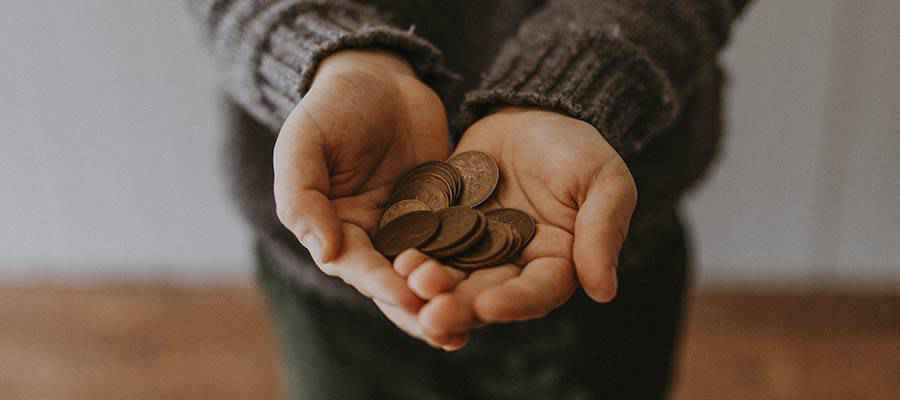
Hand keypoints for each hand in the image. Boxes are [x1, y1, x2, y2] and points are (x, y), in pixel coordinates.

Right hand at [273, 50, 450, 331]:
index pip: (358, 266)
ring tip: (474, 322)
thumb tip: (327, 254)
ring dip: (450, 297)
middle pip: (397, 283)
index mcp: (336, 230)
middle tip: (447, 331)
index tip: (407, 297)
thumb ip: (303, 197)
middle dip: (420, 308)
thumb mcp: (304, 144)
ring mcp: (413, 228)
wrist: (378, 77)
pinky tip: (499, 282)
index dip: (381, 283)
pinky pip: (460, 241)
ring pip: (432, 272)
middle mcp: (374, 238)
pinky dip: (475, 263)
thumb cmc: (331, 107)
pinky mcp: (446, 212)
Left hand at [401, 107, 636, 345]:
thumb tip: (604, 291)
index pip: (537, 292)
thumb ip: (602, 230)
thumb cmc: (576, 148)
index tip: (488, 306)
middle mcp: (511, 266)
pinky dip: (412, 253)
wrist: (529, 113)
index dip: (514, 303)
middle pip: (486, 294)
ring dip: (430, 286)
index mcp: (555, 263)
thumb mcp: (603, 180)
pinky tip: (394, 258)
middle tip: (432, 316)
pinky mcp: (442, 227)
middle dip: (460, 306)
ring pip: (451, 276)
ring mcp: (473, 249)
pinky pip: (425, 244)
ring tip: (409, 284)